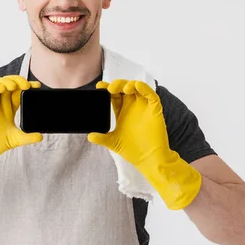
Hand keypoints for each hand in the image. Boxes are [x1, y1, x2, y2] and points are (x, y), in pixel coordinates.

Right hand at [0, 75, 41, 206]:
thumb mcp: (15, 139)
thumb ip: (28, 137)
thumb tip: (41, 136)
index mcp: (9, 107)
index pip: (19, 91)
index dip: (28, 86)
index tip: (37, 86)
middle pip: (8, 83)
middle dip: (18, 80)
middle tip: (27, 85)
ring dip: (5, 81)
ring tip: (13, 86)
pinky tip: (1, 90)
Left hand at [87, 80, 201, 209]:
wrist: (149, 160)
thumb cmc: (133, 150)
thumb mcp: (113, 142)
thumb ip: (101, 138)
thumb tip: (89, 136)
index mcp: (122, 111)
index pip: (113, 95)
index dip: (107, 89)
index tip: (100, 86)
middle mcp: (132, 107)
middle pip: (124, 88)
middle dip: (117, 84)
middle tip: (110, 88)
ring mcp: (144, 107)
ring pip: (137, 88)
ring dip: (129, 84)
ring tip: (122, 89)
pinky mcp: (154, 110)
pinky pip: (151, 95)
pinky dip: (144, 88)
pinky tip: (137, 86)